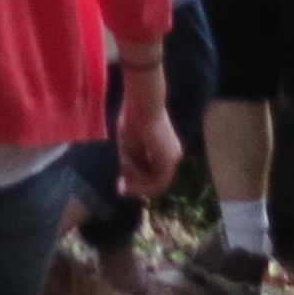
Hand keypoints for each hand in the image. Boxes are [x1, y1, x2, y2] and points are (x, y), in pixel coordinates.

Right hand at [114, 79, 180, 198]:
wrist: (141, 104)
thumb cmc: (133, 118)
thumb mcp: (127, 148)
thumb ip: (128, 166)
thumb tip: (123, 186)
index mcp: (165, 148)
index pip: (155, 173)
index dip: (139, 183)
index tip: (121, 185)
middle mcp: (172, 155)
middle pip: (157, 180)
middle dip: (139, 188)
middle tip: (120, 190)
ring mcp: (173, 158)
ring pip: (157, 182)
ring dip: (139, 185)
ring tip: (122, 182)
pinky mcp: (170, 160)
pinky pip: (157, 181)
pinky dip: (143, 183)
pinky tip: (129, 180)